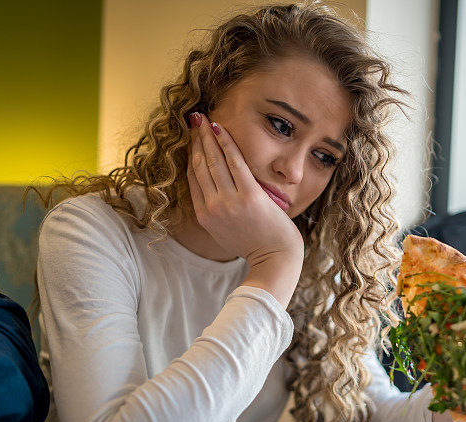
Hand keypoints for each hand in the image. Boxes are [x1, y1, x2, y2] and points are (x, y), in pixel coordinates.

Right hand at [186, 113, 302, 306]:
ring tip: (204, 120)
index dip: (191, 154)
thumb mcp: (225, 232)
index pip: (193, 177)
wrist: (274, 258)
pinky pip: (234, 162)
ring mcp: (229, 202)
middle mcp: (212, 207)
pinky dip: (226, 143)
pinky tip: (221, 128)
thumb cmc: (255, 245)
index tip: (192, 138)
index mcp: (204, 216)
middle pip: (200, 165)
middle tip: (195, 121)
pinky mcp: (248, 196)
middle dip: (196, 140)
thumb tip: (214, 191)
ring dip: (208, 136)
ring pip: (213, 160)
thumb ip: (216, 212)